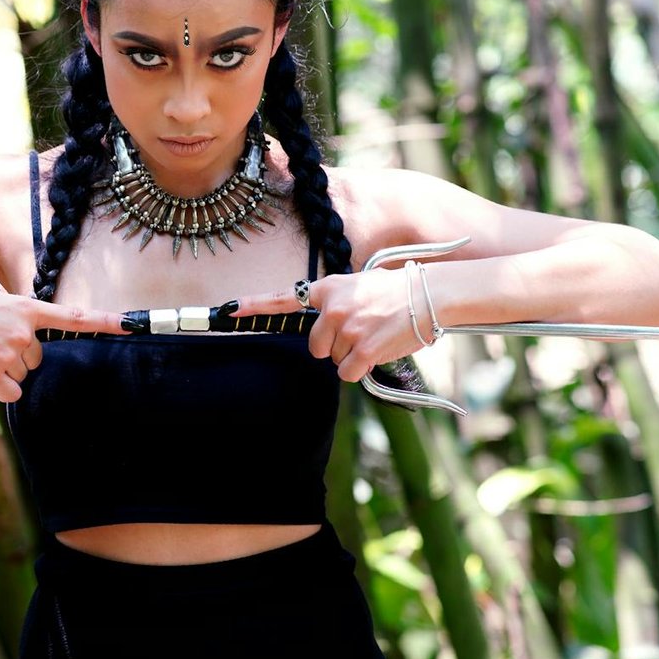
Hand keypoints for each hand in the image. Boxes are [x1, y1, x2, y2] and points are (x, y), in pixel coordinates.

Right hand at [0, 284, 125, 401]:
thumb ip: (17, 315)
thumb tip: (25, 336)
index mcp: (27, 309)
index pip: (75, 317)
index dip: (106, 322)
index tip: (132, 324)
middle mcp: (23, 332)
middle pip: (36, 357)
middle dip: (18, 354)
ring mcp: (9, 354)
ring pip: (22, 374)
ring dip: (4, 368)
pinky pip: (11, 391)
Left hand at [227, 267, 437, 382]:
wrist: (429, 295)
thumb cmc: (397, 291)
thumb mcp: (359, 285)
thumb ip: (335, 302)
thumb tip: (326, 326)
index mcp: (328, 289)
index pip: (283, 298)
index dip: (253, 306)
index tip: (229, 310)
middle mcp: (333, 309)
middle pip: (315, 346)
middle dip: (333, 346)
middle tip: (359, 332)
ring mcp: (348, 330)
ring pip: (334, 361)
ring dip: (351, 356)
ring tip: (374, 336)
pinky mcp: (363, 349)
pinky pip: (348, 372)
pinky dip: (360, 369)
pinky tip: (377, 351)